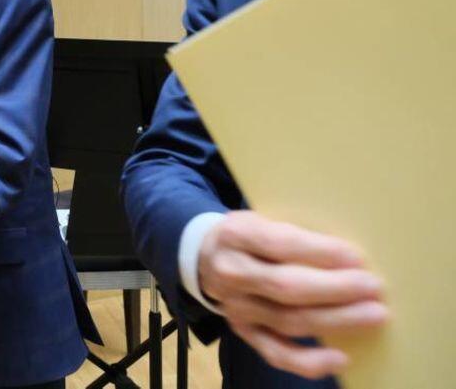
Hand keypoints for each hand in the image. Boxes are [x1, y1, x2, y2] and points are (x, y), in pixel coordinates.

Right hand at [198, 210, 387, 379]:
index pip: (279, 245)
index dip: (319, 253)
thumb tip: (350, 257)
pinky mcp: (243, 331)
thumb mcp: (263, 219)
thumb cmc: (251, 236)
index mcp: (236, 235)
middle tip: (373, 288)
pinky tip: (340, 358)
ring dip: (335, 321)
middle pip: (286, 286)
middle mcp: (231, 272)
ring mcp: (235, 306)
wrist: (207, 256)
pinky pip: (275, 353)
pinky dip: (308, 361)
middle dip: (335, 289)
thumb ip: (296, 234)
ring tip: (373, 315)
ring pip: (288, 320)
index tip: (356, 258)